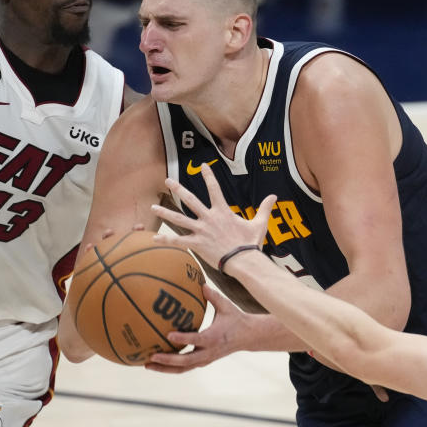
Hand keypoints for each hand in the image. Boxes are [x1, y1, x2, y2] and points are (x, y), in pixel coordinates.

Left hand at [144, 285, 250, 373]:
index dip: (183, 339)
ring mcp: (205, 359)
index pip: (196, 340)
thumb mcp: (226, 306)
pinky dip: (171, 367)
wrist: (248, 337)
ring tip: (147, 364)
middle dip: (167, 361)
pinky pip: (185, 367)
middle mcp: (208, 352)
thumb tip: (200, 283)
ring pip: (183, 368)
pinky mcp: (203, 362)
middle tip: (151, 357)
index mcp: (214, 338)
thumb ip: (213, 296)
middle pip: (186, 361)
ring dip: (165, 368)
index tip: (168, 335)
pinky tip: (156, 363)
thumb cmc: (236, 318)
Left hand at [151, 163, 275, 270]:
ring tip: (152, 207)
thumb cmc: (251, 243)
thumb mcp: (260, 223)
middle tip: (167, 180)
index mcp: (222, 211)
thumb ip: (265, 208)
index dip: (208, 176)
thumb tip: (274, 196)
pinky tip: (153, 239)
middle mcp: (209, 218)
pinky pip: (178, 241)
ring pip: (179, 219)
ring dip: (165, 213)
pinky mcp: (197, 244)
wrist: (243, 261)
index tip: (203, 166)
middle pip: (190, 200)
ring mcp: (201, 231)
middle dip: (178, 189)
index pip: (214, 188)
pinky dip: (165, 240)